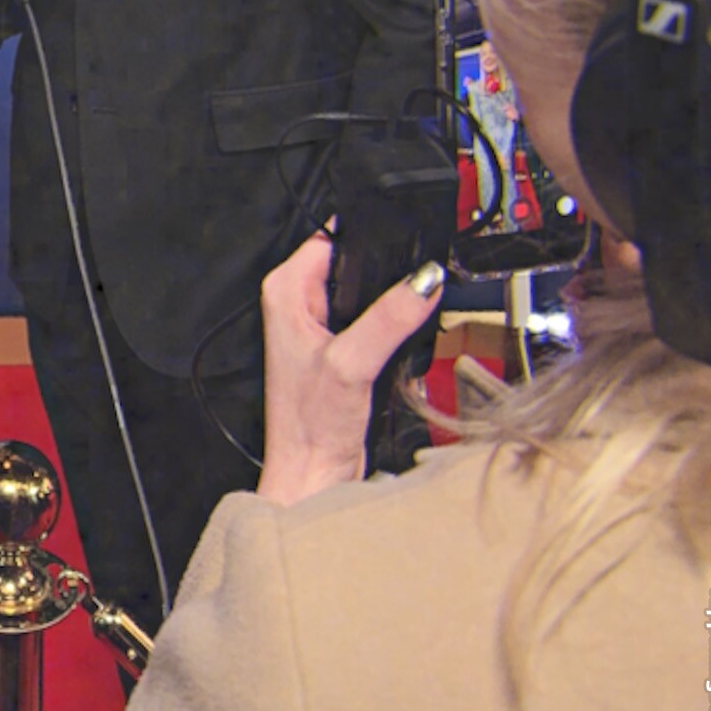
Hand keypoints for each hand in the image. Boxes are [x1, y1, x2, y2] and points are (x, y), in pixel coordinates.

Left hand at [256, 234, 443, 506]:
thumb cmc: (310, 426)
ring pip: (368, 290)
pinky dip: (394, 324)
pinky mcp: (342, 348)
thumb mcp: (352, 363)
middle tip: (417, 281)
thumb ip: (389, 318)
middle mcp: (298, 302)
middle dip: (386, 271)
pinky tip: (404, 335)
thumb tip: (424, 280)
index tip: (404, 238)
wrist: (314, 475)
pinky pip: (375, 318)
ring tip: (410, 312)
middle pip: (354, 261)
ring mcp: (321, 326)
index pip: (329, 237)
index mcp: (286, 290)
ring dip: (392, 300)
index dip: (367, 235)